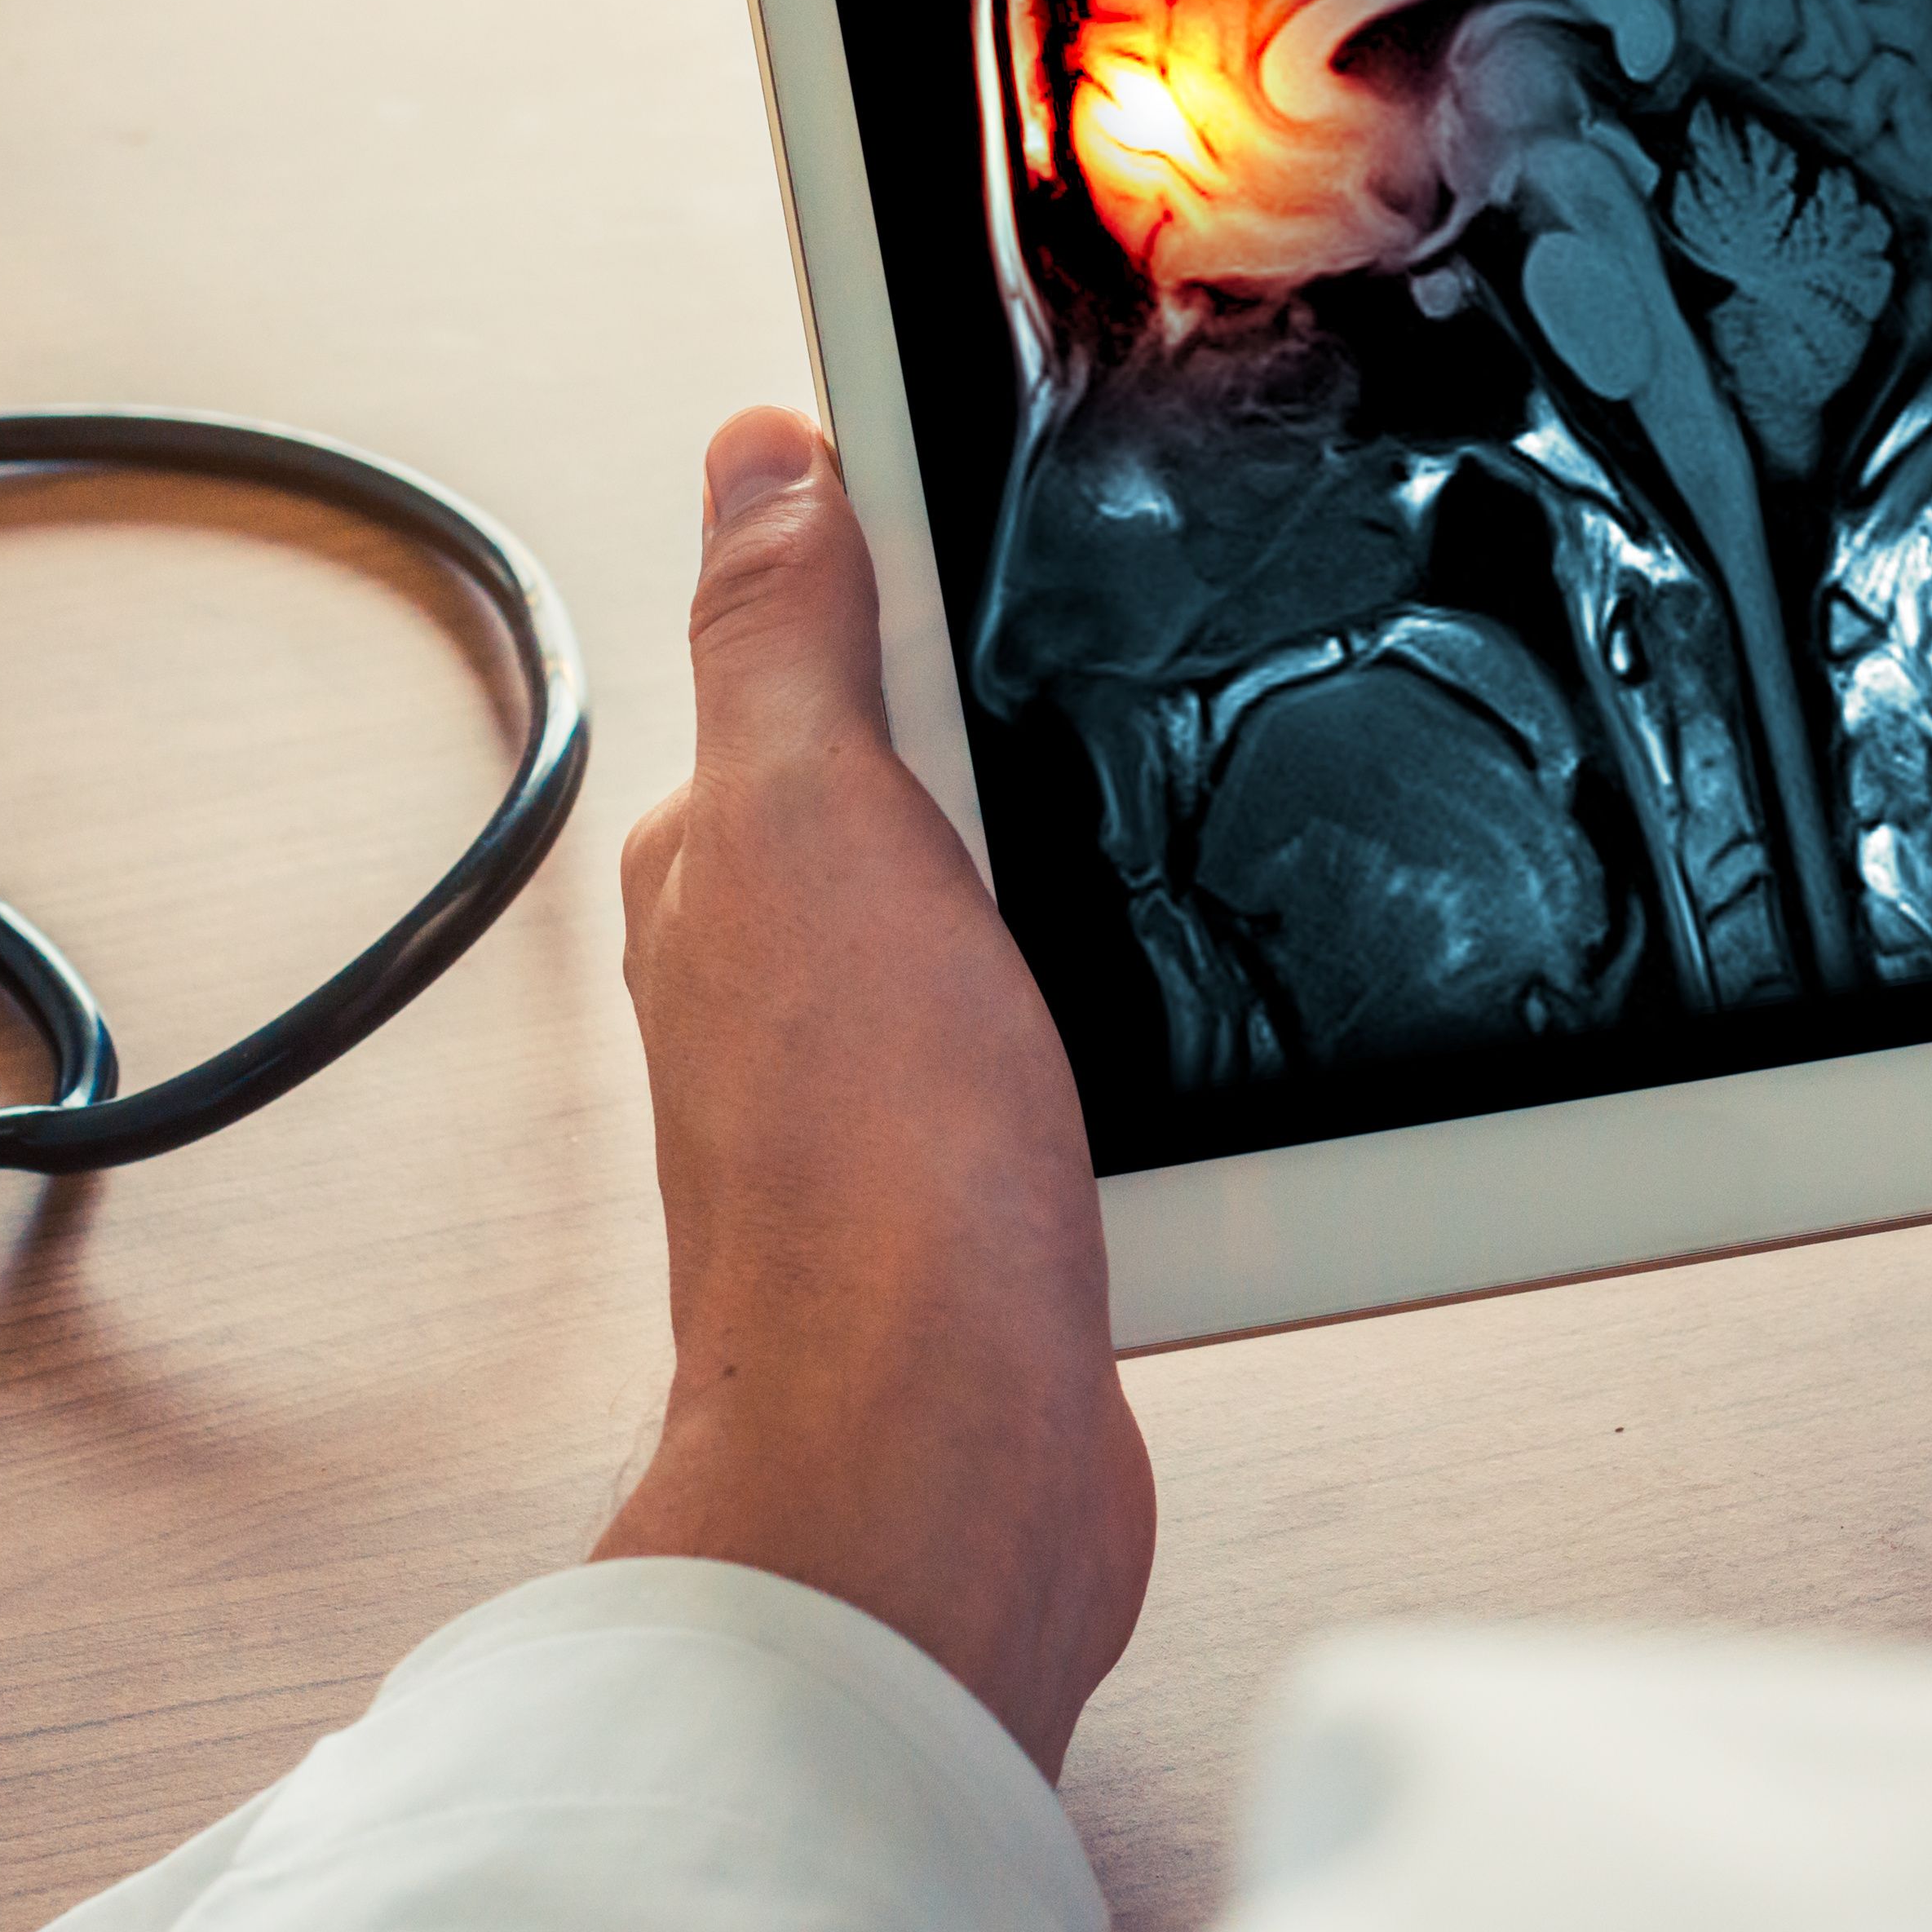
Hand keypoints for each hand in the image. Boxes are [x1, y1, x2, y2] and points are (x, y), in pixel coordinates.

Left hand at [592, 409, 1153, 1773]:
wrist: (948, 1474)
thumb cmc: (870, 1189)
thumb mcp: (814, 830)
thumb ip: (782, 641)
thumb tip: (757, 457)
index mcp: (733, 865)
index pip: (819, 658)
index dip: (916, 572)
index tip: (1025, 512)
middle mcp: (796, 980)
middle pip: (939, 783)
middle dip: (1034, 737)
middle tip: (1152, 687)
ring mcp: (902, 1094)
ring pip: (1028, 921)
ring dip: (1105, 896)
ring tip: (1194, 855)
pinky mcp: (1006, 1198)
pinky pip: (1090, 1061)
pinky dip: (1145, 1034)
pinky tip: (1197, 1035)